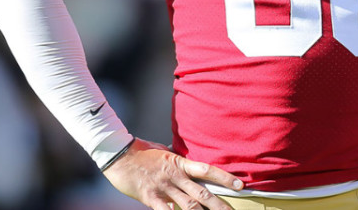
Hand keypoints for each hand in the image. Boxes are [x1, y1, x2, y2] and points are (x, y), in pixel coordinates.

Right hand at [102, 139, 244, 209]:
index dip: (225, 178)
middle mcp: (175, 176)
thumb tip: (190, 167)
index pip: (208, 170)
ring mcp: (163, 187)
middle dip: (219, 205)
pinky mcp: (150, 197)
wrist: (118, 154)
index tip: (240, 185)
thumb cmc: (141, 152)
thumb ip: (178, 163)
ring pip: (189, 205)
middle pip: (202, 192)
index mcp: (180, 163)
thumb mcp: (164, 153)